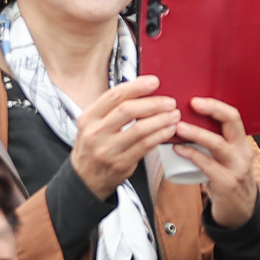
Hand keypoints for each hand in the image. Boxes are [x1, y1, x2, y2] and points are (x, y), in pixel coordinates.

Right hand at [67, 75, 179, 199]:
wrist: (85, 178)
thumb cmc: (92, 147)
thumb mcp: (92, 125)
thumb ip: (111, 110)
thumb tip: (140, 92)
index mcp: (88, 118)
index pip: (114, 96)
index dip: (136, 87)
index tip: (153, 82)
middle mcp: (96, 132)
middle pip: (128, 110)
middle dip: (153, 103)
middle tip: (169, 102)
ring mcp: (108, 149)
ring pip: (140, 129)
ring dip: (161, 120)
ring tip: (174, 115)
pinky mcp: (121, 163)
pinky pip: (146, 146)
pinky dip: (160, 135)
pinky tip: (169, 130)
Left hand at [166, 102, 259, 228]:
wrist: (239, 210)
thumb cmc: (225, 178)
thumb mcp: (223, 157)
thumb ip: (209, 141)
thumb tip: (179, 121)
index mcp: (240, 143)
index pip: (233, 117)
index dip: (216, 105)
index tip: (196, 99)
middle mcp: (242, 152)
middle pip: (232, 124)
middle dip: (212, 110)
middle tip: (191, 104)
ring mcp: (236, 167)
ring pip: (218, 144)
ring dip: (196, 133)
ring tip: (178, 126)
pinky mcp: (227, 182)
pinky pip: (209, 165)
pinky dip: (193, 155)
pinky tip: (178, 149)